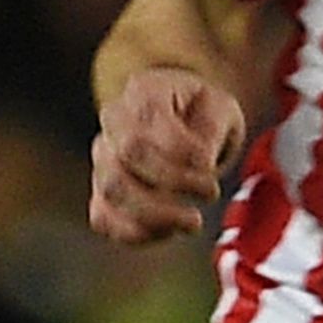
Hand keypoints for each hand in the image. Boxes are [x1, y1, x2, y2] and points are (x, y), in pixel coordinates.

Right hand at [89, 68, 243, 244]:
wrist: (184, 124)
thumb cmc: (202, 113)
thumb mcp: (220, 107)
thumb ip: (212, 127)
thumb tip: (201, 164)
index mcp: (143, 90)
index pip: (148, 117)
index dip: (180, 149)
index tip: (211, 167)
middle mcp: (113, 122)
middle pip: (126, 154)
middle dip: (172, 180)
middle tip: (211, 192)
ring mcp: (103, 157)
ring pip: (111, 190)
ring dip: (155, 214)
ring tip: (193, 222)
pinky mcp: (102, 192)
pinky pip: (103, 218)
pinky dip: (134, 232)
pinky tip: (169, 231)